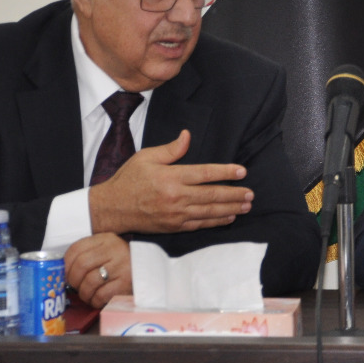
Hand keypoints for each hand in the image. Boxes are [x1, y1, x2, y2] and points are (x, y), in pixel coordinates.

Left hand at [64, 233, 131, 306]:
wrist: (149, 271)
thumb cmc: (122, 263)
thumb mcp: (107, 251)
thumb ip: (88, 255)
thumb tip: (63, 270)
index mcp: (105, 239)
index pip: (76, 249)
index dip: (66, 264)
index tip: (65, 274)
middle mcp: (114, 250)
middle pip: (81, 265)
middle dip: (73, 280)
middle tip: (74, 286)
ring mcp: (121, 266)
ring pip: (89, 282)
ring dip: (83, 293)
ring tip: (86, 295)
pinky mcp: (125, 284)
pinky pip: (101, 295)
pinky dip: (94, 300)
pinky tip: (97, 300)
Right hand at [89, 130, 252, 234]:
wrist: (112, 209)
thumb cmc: (128, 180)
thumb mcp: (146, 157)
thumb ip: (170, 149)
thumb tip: (187, 136)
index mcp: (171, 177)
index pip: (205, 174)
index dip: (225, 172)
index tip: (242, 171)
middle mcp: (176, 197)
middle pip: (212, 195)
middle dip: (234, 194)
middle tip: (251, 193)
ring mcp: (176, 214)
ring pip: (210, 212)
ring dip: (230, 208)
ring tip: (246, 205)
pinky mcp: (174, 226)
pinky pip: (200, 224)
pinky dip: (216, 221)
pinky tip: (228, 217)